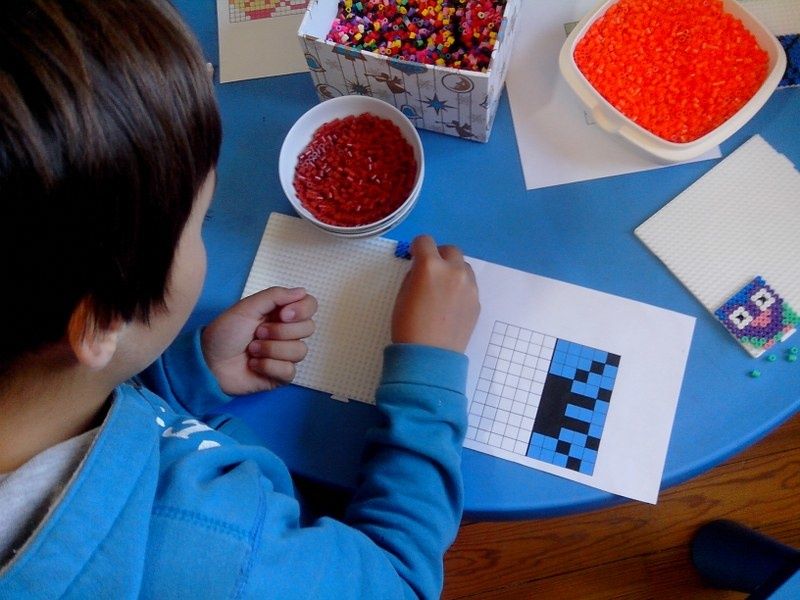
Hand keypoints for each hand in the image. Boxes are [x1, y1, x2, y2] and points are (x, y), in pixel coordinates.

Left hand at [201, 287, 316, 394]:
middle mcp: (287, 332)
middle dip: (280, 331)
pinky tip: (254, 365)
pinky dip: (268, 366)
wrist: (208, 361)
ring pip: (300, 351)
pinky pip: (289, 370)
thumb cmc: (225, 332)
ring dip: (271, 349)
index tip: (283, 314)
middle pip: (308, 328)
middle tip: (257, 333)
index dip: (302, 310)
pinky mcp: (281, 375)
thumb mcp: (247, 307)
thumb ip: (275, 296)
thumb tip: (302, 291)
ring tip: (251, 350)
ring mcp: (286, 355)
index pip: (310, 306)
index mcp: (281, 313)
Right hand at [391, 236, 478, 352]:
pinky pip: (469, 285)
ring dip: (452, 270)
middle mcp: (454, 271)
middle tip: (430, 272)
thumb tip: (421, 269)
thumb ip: (414, 275)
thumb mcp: (402, 295)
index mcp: (430, 266)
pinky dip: (460, 287)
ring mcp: (469, 286)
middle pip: (449, 249)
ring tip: (442, 289)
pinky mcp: (477, 301)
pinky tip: (450, 305)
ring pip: (463, 266)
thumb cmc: (408, 326)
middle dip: (438, 255)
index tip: (414, 257)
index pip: (424, 241)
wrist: (429, 356)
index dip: (417, 248)